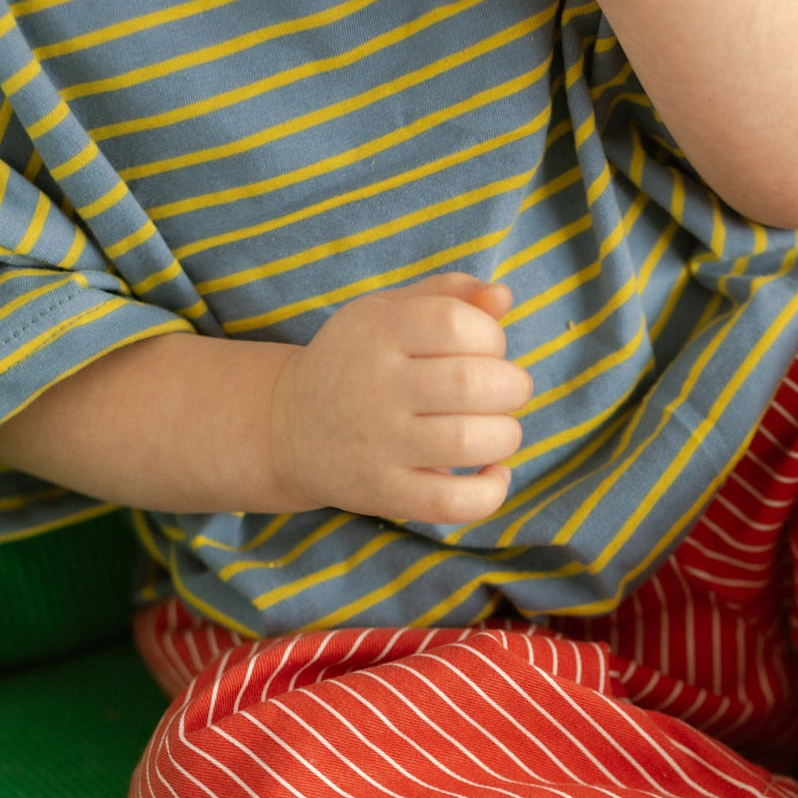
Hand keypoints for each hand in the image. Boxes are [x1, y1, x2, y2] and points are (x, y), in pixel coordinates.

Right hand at [267, 275, 530, 525]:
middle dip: (512, 386)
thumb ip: (449, 294)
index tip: (485, 351)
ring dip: (506, 434)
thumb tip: (502, 295)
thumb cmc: (357, 361)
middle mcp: (375, 387)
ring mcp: (378, 444)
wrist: (286, 427)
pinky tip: (493, 473)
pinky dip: (490, 491)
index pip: (457, 324)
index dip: (491, 336)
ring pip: (470, 442)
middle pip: (471, 383)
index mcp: (378, 332)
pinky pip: (453, 502)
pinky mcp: (384, 493)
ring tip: (496, 430)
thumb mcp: (387, 313)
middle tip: (503, 392)